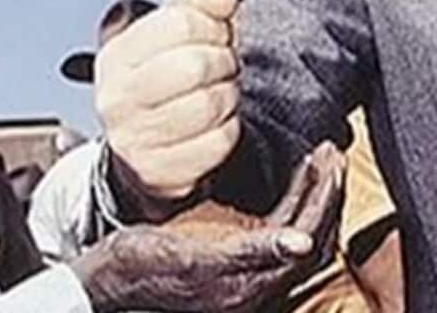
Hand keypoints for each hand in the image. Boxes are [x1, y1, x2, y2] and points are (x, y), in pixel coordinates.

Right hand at [71, 142, 344, 312]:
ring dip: (313, 196)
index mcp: (248, 286)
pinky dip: (292, 203)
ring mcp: (246, 274)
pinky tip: (292, 179)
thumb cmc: (137, 266)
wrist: (105, 281)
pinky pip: (278, 232)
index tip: (327, 161)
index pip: (304, 240)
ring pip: (297, 234)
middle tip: (331, 151)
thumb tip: (301, 244)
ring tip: (319, 158)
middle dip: (325, 193)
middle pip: (309, 237)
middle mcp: (254, 284)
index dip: (322, 201)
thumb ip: (249, 252)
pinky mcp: (233, 262)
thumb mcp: (192, 256)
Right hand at [95, 0, 241, 199]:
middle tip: (224, 65)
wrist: (140, 151)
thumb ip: (195, 5)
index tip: (217, 34)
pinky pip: (218, 142)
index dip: (213, 24)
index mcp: (117, 56)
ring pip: (210, 104)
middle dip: (223, 61)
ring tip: (221, 91)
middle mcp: (117, 97)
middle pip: (196, 65)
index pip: (180, 23)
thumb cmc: (160, 82)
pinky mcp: (160, 171)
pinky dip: (229, 128)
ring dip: (229, 95)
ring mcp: (135, 138)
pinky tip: (219, 122)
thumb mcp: (164, 37)